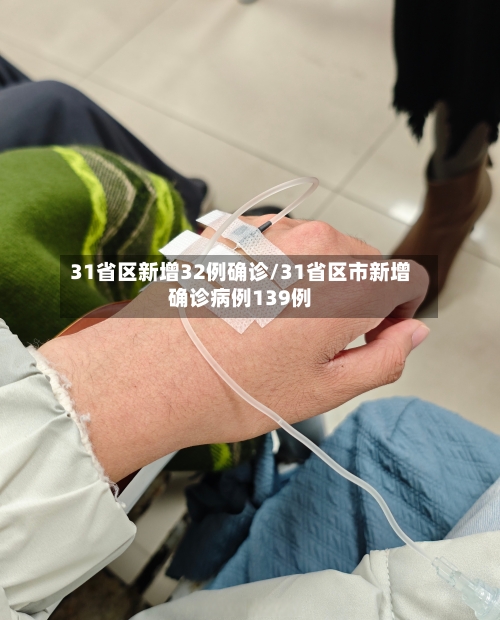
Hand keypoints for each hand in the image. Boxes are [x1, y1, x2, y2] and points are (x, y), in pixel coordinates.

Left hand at [40, 217, 428, 481]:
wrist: (148, 373)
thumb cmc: (229, 387)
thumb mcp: (323, 390)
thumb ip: (383, 359)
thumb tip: (411, 335)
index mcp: (346, 282)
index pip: (403, 280)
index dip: (396, 314)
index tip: (373, 338)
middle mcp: (313, 244)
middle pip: (363, 264)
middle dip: (356, 299)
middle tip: (320, 345)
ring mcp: (272, 234)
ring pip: (321, 253)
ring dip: (315, 285)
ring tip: (276, 330)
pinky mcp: (238, 235)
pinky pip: (281, 248)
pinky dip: (280, 274)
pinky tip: (250, 311)